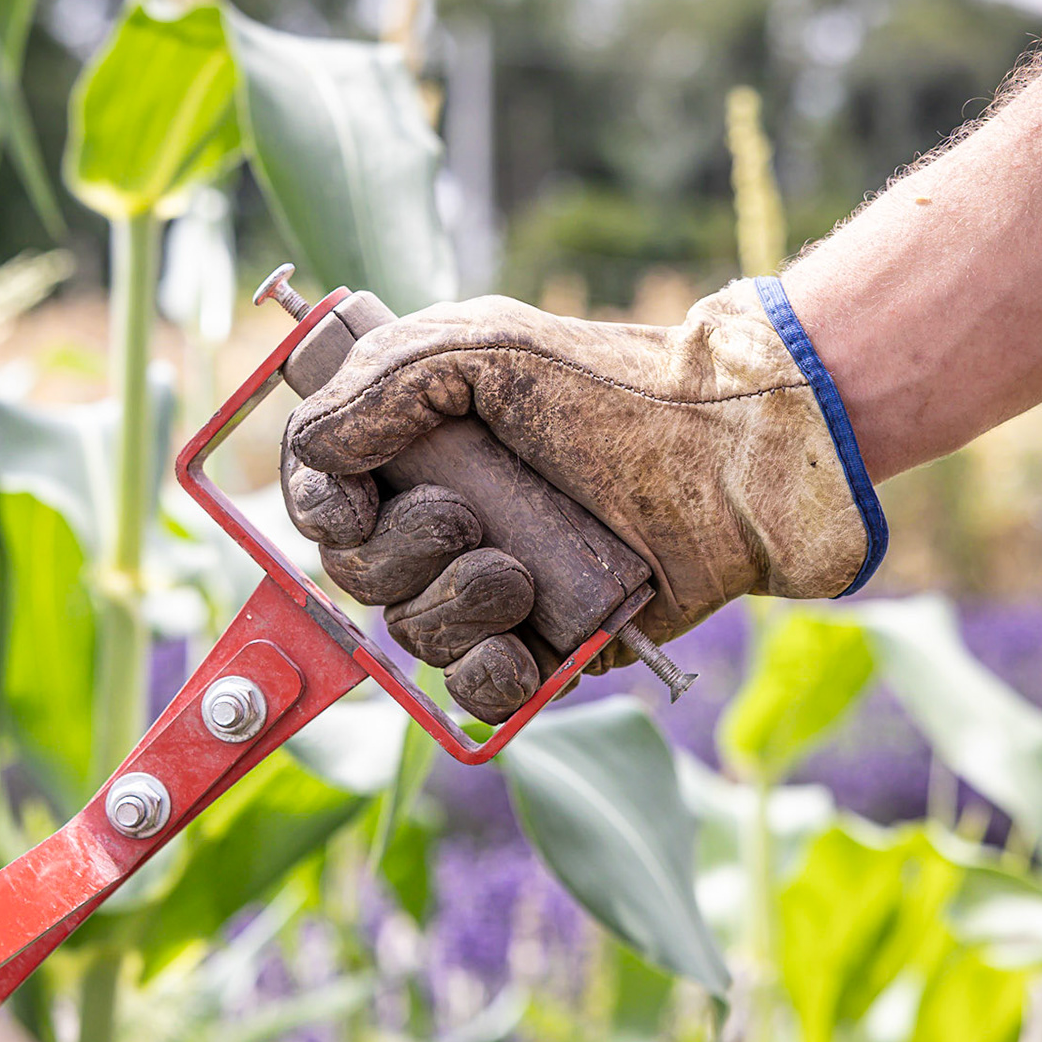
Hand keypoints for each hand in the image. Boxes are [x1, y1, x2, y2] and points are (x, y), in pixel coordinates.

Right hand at [281, 279, 879, 720]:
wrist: (731, 455)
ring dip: (450, 609)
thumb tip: (311, 454)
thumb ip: (376, 385)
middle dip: (395, 556)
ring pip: (414, 635)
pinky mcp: (549, 648)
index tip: (348, 503)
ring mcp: (496, 589)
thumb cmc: (612, 389)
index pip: (324, 496)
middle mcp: (449, 521)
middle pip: (359, 575)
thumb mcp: (482, 348)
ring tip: (518, 574)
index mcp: (422, 450)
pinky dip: (484, 679)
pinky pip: (477, 693)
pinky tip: (517, 647)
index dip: (319, 509)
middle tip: (467, 520)